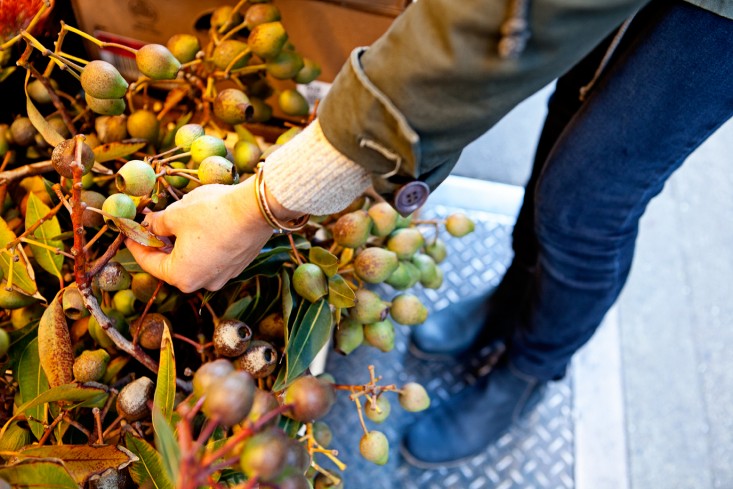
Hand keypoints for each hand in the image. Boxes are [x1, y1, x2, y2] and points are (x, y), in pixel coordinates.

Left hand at [127, 176, 275, 291]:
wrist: (256, 210)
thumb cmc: (212, 213)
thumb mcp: (175, 214)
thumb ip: (157, 223)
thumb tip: (149, 224)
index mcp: (180, 276)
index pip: (148, 263)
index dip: (136, 244)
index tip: (130, 231)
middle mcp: (202, 283)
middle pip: (172, 265)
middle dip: (160, 244)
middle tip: (152, 224)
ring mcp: (223, 276)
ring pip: (193, 262)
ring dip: (182, 245)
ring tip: (176, 223)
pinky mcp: (238, 265)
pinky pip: (212, 258)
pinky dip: (202, 245)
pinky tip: (201, 226)